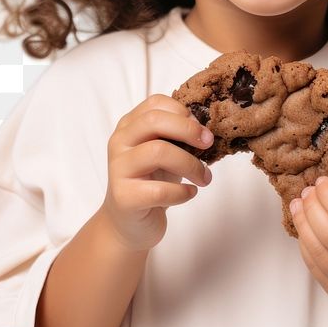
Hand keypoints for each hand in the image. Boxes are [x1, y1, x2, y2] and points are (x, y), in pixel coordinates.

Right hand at [101, 93, 213, 252]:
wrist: (129, 223)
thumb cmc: (152, 182)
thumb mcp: (164, 152)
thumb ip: (177, 136)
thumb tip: (207, 129)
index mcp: (129, 126)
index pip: (155, 103)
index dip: (183, 112)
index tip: (202, 129)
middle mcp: (119, 143)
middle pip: (154, 121)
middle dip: (188, 130)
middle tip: (209, 143)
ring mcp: (118, 169)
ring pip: (158, 152)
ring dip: (191, 164)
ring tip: (204, 177)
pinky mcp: (124, 197)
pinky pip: (160, 190)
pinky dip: (182, 191)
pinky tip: (189, 193)